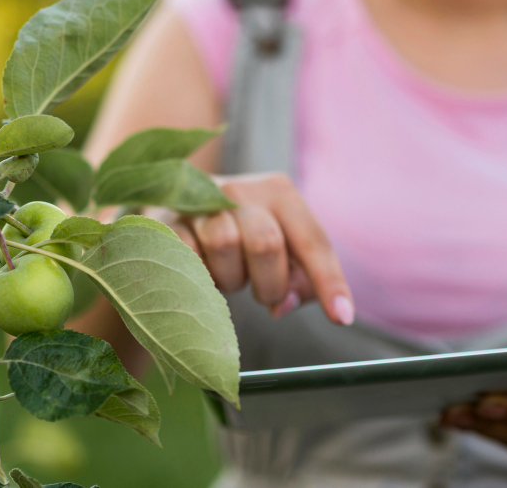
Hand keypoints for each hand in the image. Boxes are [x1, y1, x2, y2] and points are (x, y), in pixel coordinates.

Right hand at [146, 172, 354, 325]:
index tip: (341, 318)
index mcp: (278, 192)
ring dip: (231, 279)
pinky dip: (200, 278)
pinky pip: (188, 256)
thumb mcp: (279, 252)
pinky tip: (202, 276)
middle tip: (266, 296)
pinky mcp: (164, 221)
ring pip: (224, 245)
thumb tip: (284, 305)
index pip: (311, 240)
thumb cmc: (241, 240)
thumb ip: (297, 280)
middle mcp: (240, 189)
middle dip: (270, 283)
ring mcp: (198, 202)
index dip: (328, 282)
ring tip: (228, 276)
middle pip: (266, 242)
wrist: (176, 217)